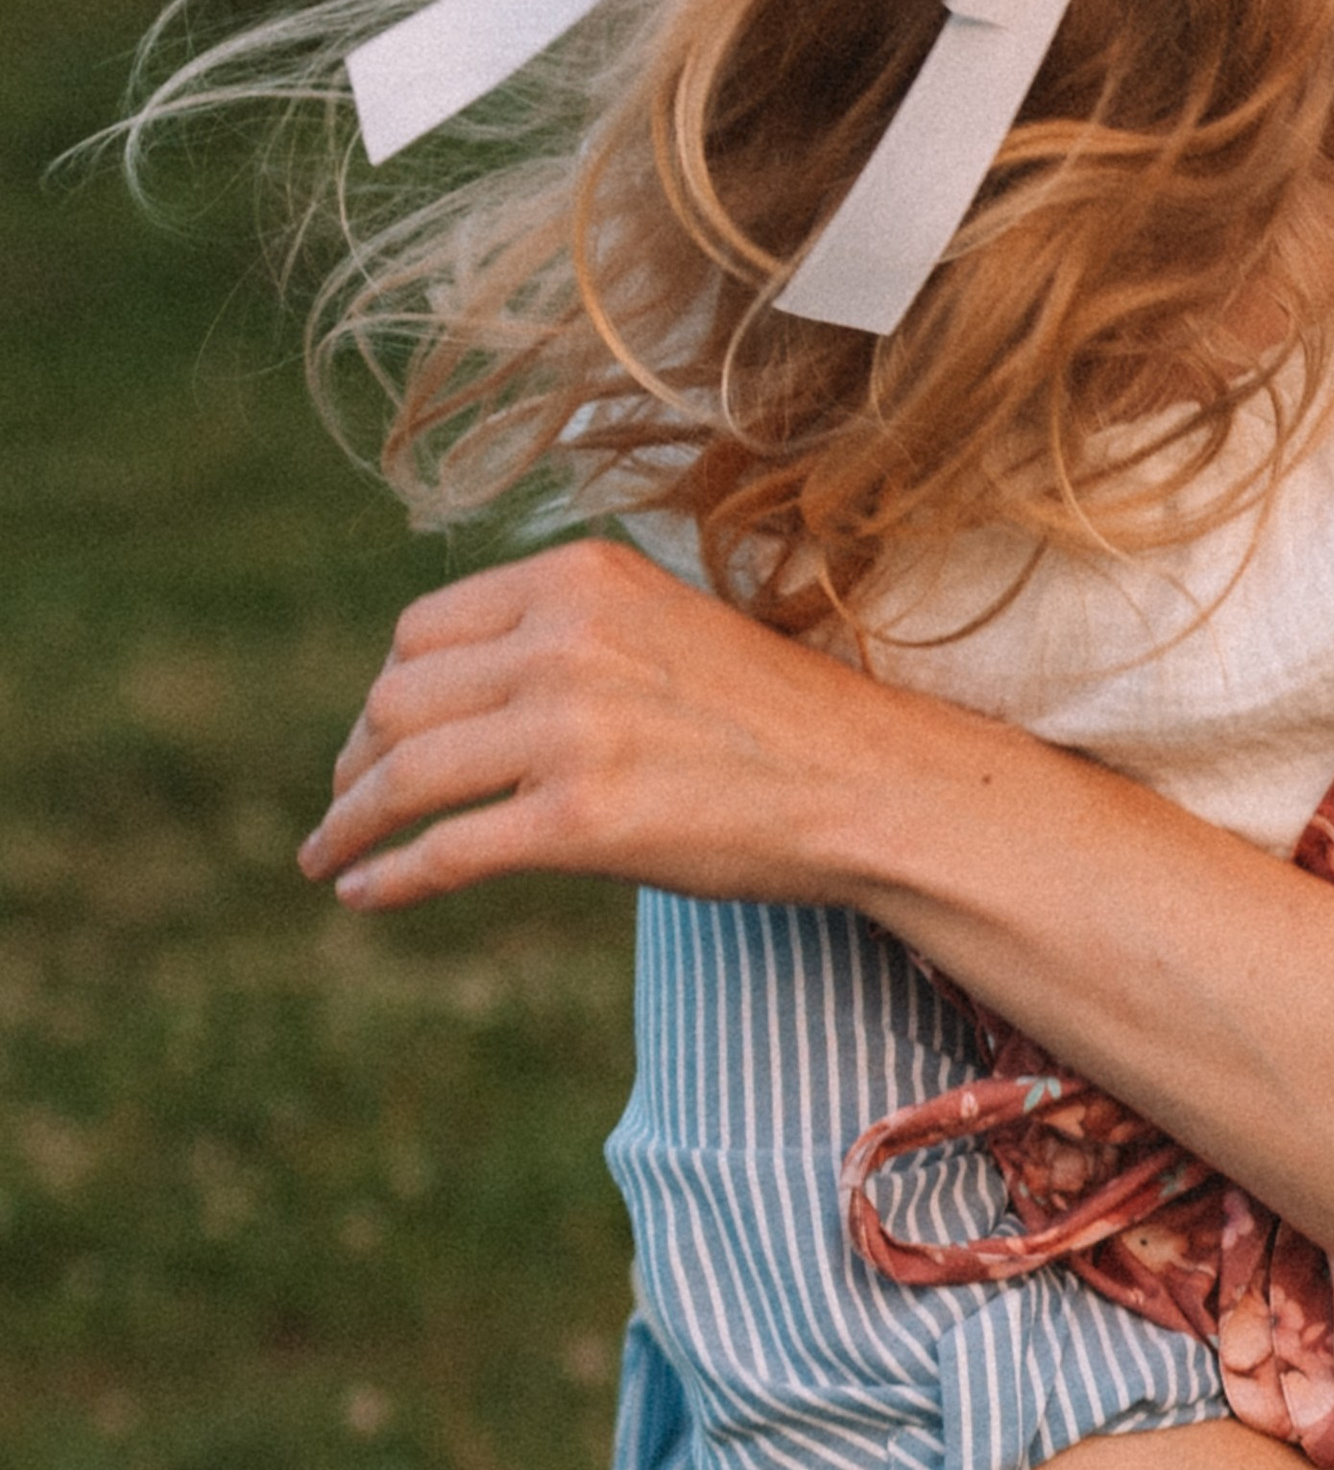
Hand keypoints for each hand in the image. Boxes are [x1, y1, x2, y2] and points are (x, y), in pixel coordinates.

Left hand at [298, 538, 877, 909]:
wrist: (868, 786)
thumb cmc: (778, 724)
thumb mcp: (663, 629)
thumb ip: (571, 635)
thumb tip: (482, 689)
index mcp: (576, 577)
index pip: (426, 628)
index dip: (388, 690)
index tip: (377, 737)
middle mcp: (561, 638)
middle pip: (401, 696)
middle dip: (356, 757)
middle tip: (343, 802)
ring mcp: (569, 730)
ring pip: (407, 771)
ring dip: (350, 817)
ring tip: (328, 854)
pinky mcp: (582, 820)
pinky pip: (448, 848)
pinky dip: (389, 872)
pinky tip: (361, 893)